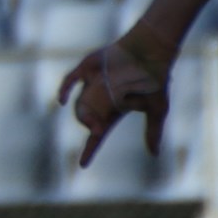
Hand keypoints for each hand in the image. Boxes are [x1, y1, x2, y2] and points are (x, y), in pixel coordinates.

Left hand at [56, 21, 178, 166]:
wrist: (150, 52)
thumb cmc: (155, 81)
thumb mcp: (157, 109)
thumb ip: (153, 131)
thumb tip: (154, 154)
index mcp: (112, 113)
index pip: (97, 136)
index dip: (90, 150)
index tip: (82, 165)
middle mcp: (98, 100)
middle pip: (85, 120)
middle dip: (90, 125)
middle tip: (98, 127)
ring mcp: (90, 84)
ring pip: (80, 103)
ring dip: (91, 105)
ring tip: (113, 93)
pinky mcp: (85, 69)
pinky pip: (69, 80)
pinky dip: (63, 90)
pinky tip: (60, 101)